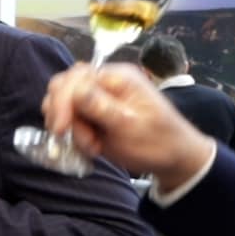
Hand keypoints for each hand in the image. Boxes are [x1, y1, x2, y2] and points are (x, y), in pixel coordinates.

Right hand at [40, 63, 216, 190]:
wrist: (173, 158)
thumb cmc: (158, 141)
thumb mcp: (131, 126)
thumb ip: (101, 107)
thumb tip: (74, 91)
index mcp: (117, 77)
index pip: (75, 79)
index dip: (63, 102)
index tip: (61, 129)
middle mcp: (104, 82)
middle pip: (64, 86)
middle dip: (62, 113)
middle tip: (67, 136)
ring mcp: (98, 98)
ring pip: (63, 103)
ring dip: (69, 127)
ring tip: (90, 145)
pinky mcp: (93, 115)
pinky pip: (70, 119)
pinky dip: (73, 134)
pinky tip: (90, 147)